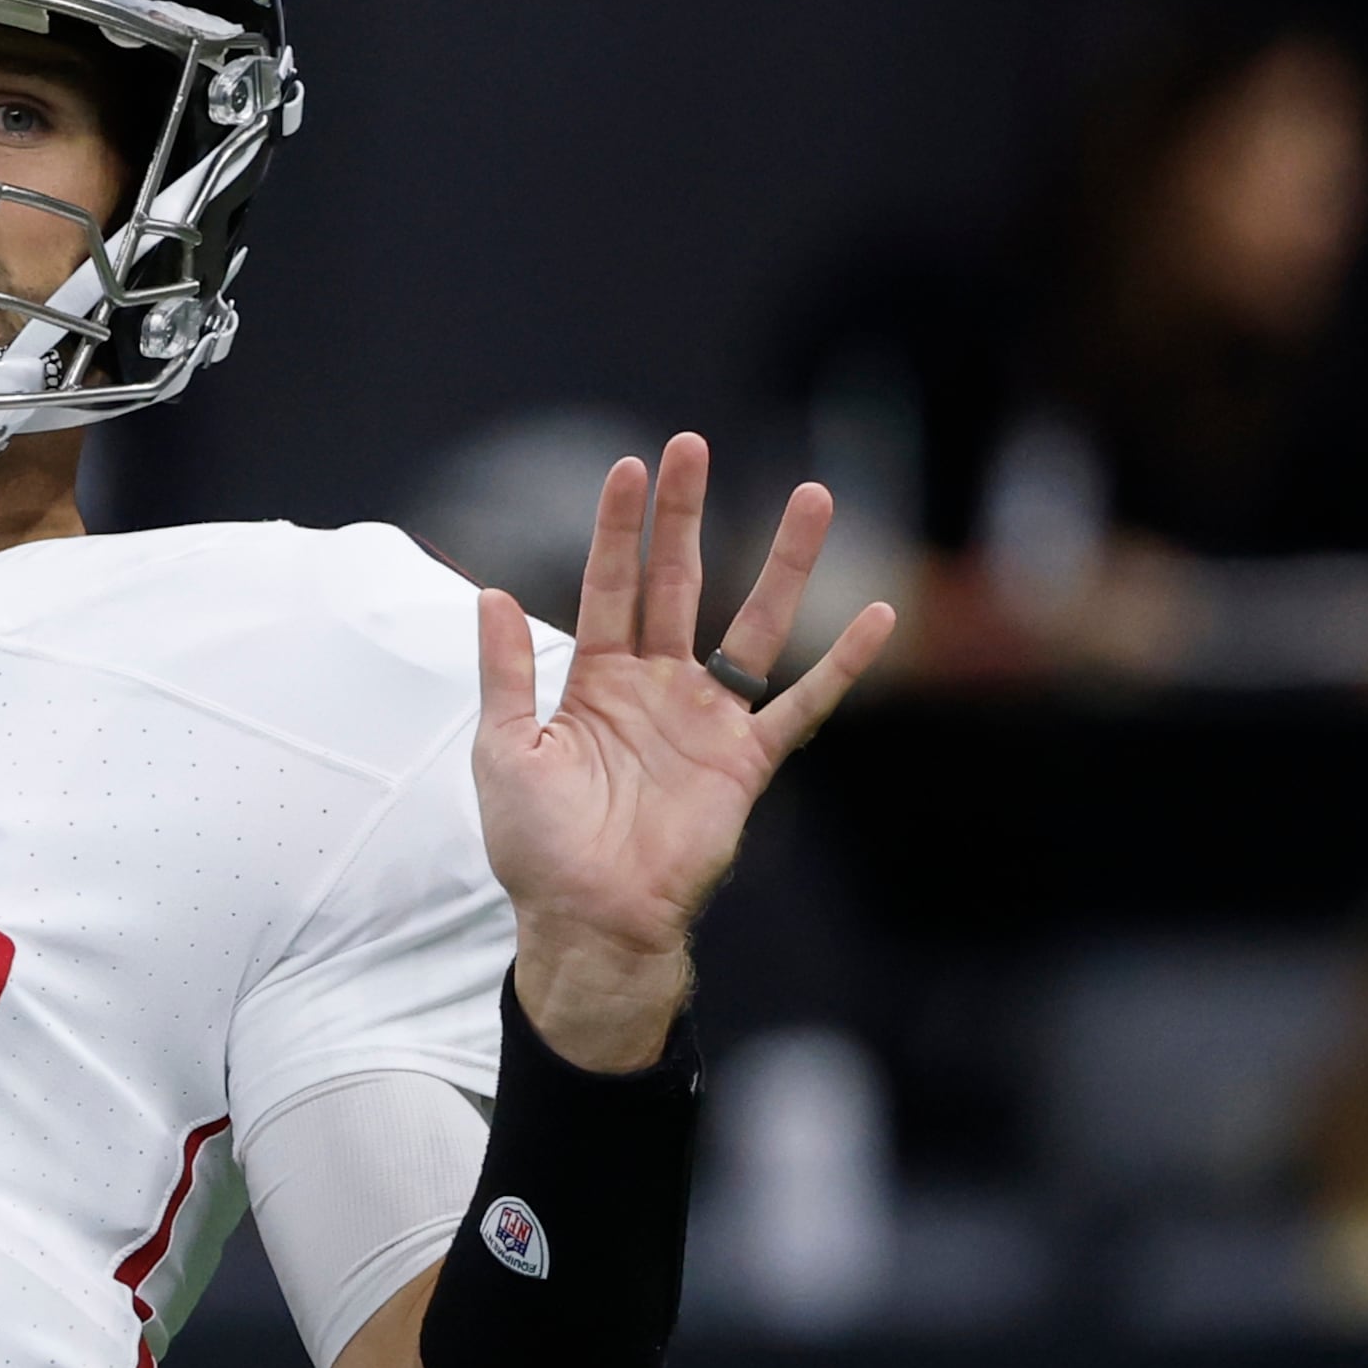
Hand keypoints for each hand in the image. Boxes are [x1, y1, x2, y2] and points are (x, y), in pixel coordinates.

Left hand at [472, 433, 894, 1067]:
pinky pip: (802, 705)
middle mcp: (656, 686)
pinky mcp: (747, 761)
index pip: (611, 583)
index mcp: (595, 679)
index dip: (621, 527)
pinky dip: (841, 665)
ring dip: (781, 562)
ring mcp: (706, 719)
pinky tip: (879, 618)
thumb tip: (489, 592)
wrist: (587, 921)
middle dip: (686, 515)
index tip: (630, 465)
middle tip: (694, 445)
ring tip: (814, 498)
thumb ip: (506, 672)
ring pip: (752, 624)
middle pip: (678, 581)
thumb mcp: (505, 750)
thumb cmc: (537, 846)